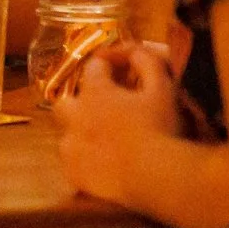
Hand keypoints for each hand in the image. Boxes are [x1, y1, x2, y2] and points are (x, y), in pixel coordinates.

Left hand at [55, 44, 182, 205]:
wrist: (156, 176)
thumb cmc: (161, 128)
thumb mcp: (163, 88)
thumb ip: (148, 63)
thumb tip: (134, 51)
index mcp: (95, 92)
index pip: (94, 67)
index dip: (108, 65)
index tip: (121, 69)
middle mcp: (75, 116)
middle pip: (65, 101)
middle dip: (79, 101)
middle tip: (102, 110)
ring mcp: (71, 146)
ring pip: (66, 134)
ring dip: (80, 133)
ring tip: (104, 141)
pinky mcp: (73, 172)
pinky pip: (72, 163)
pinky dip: (84, 161)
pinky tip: (102, 165)